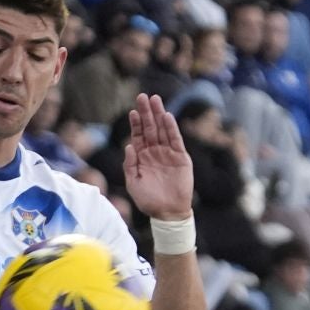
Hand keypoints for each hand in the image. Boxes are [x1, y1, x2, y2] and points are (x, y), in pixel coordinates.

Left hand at [124, 94, 194, 223]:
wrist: (167, 212)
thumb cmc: (148, 200)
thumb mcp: (133, 183)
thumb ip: (130, 165)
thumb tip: (128, 146)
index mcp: (142, 158)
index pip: (138, 136)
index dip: (136, 123)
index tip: (133, 111)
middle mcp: (155, 152)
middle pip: (150, 128)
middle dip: (147, 113)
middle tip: (143, 97)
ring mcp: (168, 153)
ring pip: (162, 130)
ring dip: (159, 115)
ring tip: (155, 100)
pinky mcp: (180, 157)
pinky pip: (175, 140)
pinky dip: (171, 128)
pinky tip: (167, 117)